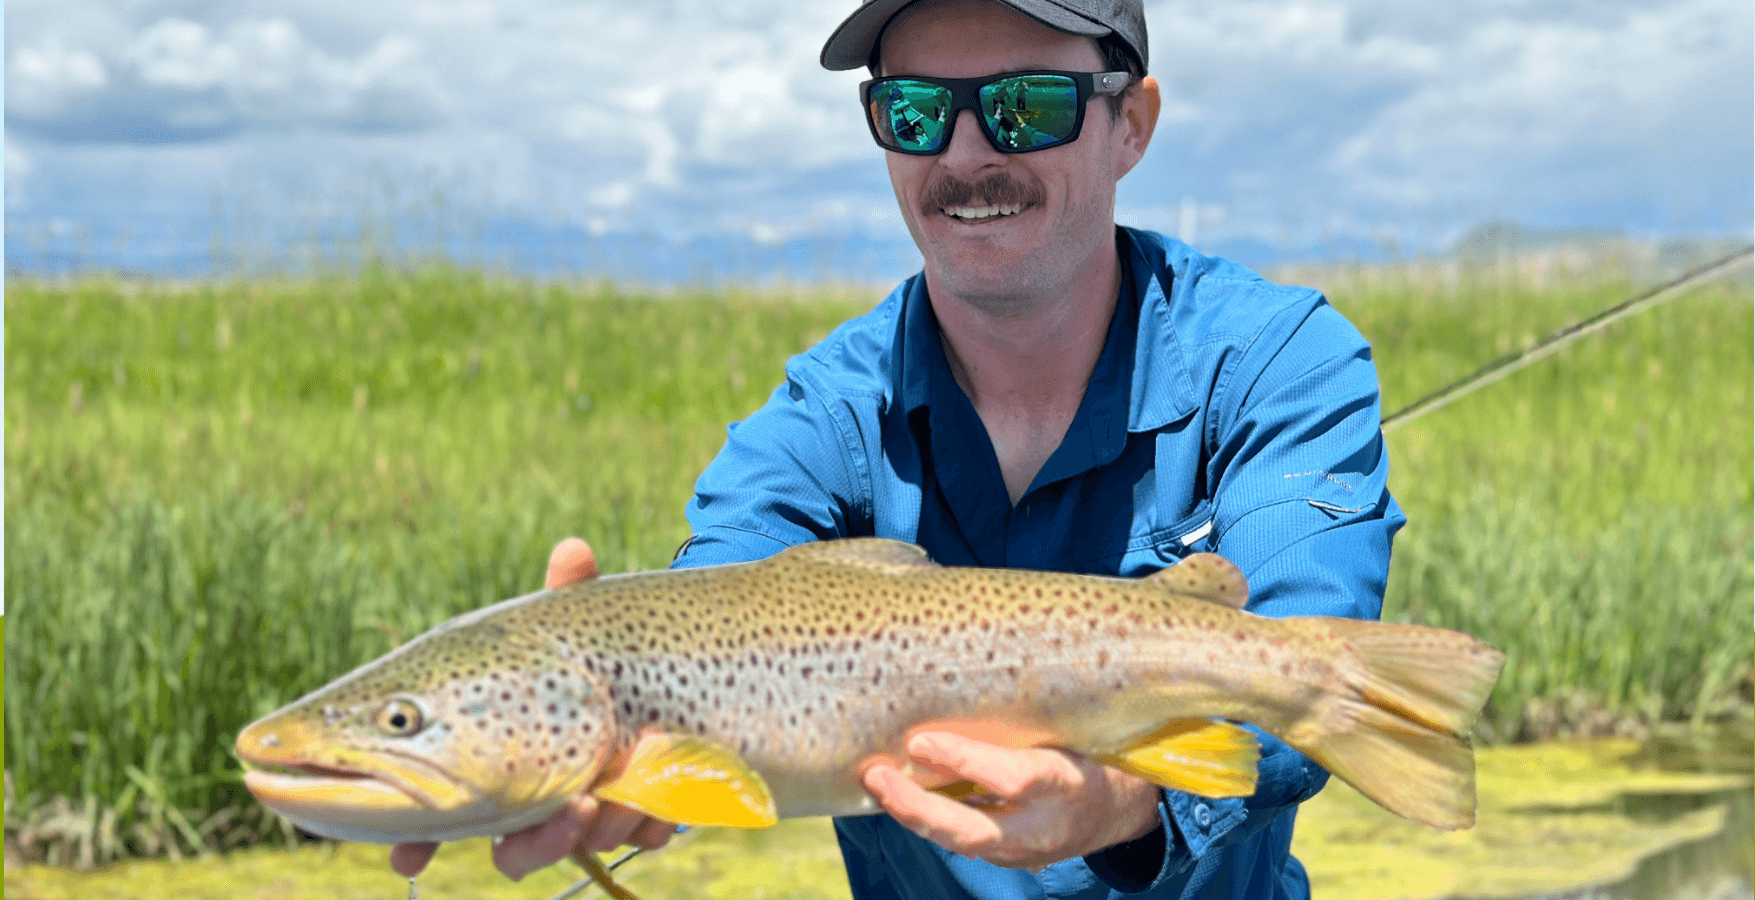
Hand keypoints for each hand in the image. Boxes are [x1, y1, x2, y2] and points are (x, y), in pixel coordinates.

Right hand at [389, 538, 679, 880]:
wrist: (671, 653)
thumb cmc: (593, 643)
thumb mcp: (576, 618)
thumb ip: (569, 593)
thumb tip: (574, 551)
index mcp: (489, 754)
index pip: (435, 815)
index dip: (417, 840)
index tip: (411, 854)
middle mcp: (530, 794)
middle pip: (514, 848)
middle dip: (538, 842)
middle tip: (573, 808)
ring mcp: (586, 805)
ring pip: (577, 845)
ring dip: (598, 829)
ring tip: (616, 792)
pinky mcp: (638, 807)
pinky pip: (638, 834)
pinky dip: (647, 820)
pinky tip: (657, 801)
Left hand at [861, 732, 1160, 871]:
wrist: (1121, 808)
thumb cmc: (1090, 751)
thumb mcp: (1071, 728)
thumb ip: (1026, 718)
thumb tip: (963, 671)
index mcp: (1066, 783)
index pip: (1012, 777)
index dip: (965, 760)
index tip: (921, 740)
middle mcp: (1044, 827)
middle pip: (973, 831)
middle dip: (918, 807)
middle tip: (878, 775)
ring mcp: (1025, 851)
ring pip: (961, 843)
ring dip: (913, 814)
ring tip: (876, 781)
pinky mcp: (1010, 859)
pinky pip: (963, 842)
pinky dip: (928, 820)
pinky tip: (899, 795)